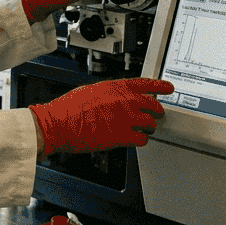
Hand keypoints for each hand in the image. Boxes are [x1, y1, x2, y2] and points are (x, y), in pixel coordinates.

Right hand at [29, 78, 174, 155]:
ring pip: (150, 124)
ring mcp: (125, 118)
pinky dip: (141, 141)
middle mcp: (124, 100)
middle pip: (153, 105)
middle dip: (156, 112)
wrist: (57, 124)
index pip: (146, 84)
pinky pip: (142, 139)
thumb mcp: (90, 92)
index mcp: (115, 87)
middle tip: (155, 116)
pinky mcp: (122, 136)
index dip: (160, 86)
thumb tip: (117, 99)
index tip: (168, 88)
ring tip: (143, 131)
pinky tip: (135, 141)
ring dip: (148, 128)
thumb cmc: (67, 109)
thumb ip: (109, 95)